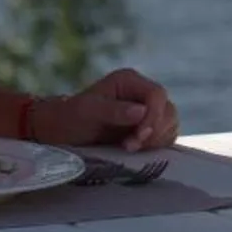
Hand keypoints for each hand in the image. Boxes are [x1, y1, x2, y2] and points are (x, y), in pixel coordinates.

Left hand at [29, 68, 180, 150]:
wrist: (61, 133)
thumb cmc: (71, 118)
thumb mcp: (87, 112)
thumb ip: (114, 111)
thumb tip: (141, 112)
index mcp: (129, 81)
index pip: (157, 94)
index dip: (153, 116)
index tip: (139, 136)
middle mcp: (141, 93)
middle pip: (167, 110)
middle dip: (154, 131)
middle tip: (130, 147)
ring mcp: (147, 111)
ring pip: (170, 124)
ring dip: (155, 141)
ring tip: (130, 149)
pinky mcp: (147, 129)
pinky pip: (164, 137)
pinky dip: (156, 146)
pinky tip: (137, 151)